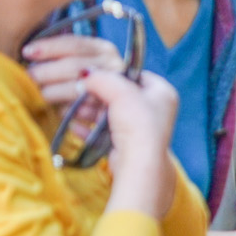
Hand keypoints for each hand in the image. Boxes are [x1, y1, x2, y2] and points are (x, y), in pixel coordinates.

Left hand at [23, 34, 124, 139]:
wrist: (119, 108)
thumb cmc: (84, 79)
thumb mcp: (80, 61)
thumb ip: (62, 56)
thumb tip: (29, 54)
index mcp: (103, 48)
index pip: (73, 44)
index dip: (48, 47)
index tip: (27, 53)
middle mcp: (113, 65)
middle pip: (74, 66)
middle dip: (47, 72)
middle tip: (29, 78)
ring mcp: (114, 88)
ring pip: (77, 89)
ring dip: (54, 93)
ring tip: (38, 95)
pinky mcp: (110, 110)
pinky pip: (82, 111)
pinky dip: (68, 111)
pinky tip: (59, 110)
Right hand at [86, 69, 179, 216]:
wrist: (138, 162)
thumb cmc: (138, 123)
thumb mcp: (120, 92)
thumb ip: (103, 78)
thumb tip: (87, 74)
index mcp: (163, 93)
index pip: (138, 75)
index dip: (117, 74)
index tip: (97, 77)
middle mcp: (155, 110)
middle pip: (121, 96)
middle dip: (97, 95)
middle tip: (79, 93)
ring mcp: (141, 129)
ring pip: (111, 114)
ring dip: (90, 112)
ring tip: (72, 110)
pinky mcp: (127, 145)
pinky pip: (105, 133)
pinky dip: (90, 129)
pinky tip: (75, 127)